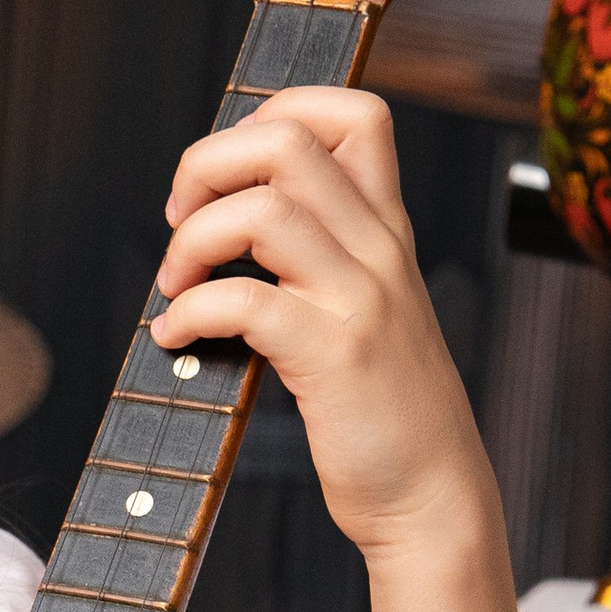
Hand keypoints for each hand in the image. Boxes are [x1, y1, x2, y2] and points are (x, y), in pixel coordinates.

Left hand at [150, 88, 491, 566]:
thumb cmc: (383, 411)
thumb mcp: (367, 310)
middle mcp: (378, 249)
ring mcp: (360, 299)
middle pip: (288, 140)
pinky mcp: (334, 356)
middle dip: (207, 164)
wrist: (433, 497)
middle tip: (181, 221)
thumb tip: (223, 220)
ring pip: (262, 210)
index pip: (353, 114)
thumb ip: (320, 258)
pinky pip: (244, 299)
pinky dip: (189, 311)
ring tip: (176, 287)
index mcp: (386, 230)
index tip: (228, 175)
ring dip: (191, 240)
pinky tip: (177, 336)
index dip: (274, 113)